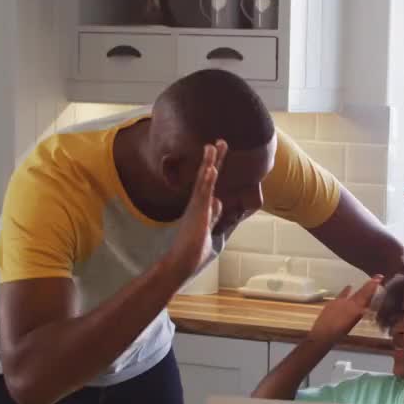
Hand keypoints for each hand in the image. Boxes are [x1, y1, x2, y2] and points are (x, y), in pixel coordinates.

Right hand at [168, 140, 227, 280]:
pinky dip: (206, 181)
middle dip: (214, 159)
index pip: (210, 182)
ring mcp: (197, 207)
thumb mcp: (208, 227)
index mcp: (201, 206)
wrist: (182, 262)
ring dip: (209, 163)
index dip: (214, 167)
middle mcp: (198, 203)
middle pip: (207, 177)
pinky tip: (210, 169)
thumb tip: (218, 202)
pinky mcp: (197, 213)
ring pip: (204, 181)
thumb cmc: (193, 249)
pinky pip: (203, 194)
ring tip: (213, 146)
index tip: (218, 152)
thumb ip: (212, 214)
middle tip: (220, 141)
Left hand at [309, 277, 382, 345]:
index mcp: (355, 309)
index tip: (379, 278)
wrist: (323, 334)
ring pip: (353, 293)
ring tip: (367, 283)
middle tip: (377, 277)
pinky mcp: (333, 302)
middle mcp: (349, 302)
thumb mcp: (352, 323)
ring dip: (360, 289)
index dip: (372, 287)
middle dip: (369, 285)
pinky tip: (349, 286)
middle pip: (361, 292)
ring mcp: (340, 301)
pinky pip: (342, 294)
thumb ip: (359, 314)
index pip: (366, 295)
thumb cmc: (339, 333)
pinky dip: (347, 291)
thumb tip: (366, 307)